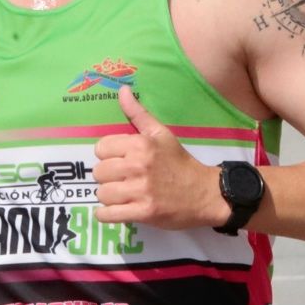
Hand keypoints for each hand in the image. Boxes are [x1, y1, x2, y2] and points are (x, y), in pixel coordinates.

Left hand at [93, 87, 223, 229]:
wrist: (206, 194)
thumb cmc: (180, 163)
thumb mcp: (162, 134)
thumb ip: (138, 113)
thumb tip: (122, 90)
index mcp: (141, 144)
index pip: (101, 148)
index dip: (108, 155)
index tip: (119, 161)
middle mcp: (138, 166)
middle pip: (99, 172)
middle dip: (108, 177)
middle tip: (122, 180)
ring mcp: (140, 191)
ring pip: (102, 194)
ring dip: (108, 197)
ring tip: (121, 196)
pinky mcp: (143, 212)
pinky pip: (108, 214)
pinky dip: (107, 214)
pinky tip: (115, 210)